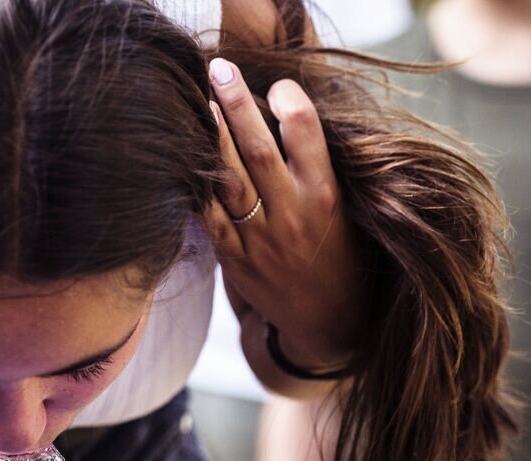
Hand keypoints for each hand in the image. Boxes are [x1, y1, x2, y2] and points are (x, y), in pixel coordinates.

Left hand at [202, 58, 366, 369]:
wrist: (328, 320)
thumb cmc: (340, 251)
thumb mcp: (344, 206)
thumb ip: (315, 165)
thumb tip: (282, 110)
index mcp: (326, 197)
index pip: (305, 134)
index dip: (288, 102)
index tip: (277, 84)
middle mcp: (293, 216)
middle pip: (257, 149)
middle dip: (236, 105)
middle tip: (220, 69)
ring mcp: (260, 239)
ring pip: (228, 179)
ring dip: (212, 138)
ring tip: (200, 102)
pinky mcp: (234, 259)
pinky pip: (208, 216)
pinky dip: (197, 186)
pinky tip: (185, 158)